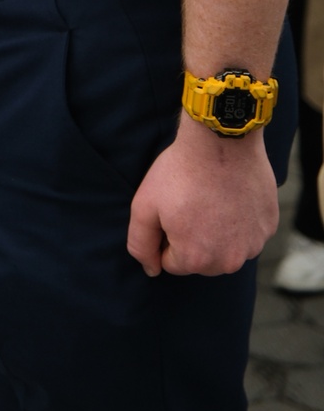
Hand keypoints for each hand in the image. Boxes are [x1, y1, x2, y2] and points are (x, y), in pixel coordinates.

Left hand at [127, 115, 278, 276]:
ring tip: (210, 198)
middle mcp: (228, 261)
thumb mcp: (144, 205)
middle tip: (191, 203)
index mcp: (196, 260)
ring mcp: (253, 244)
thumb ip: (140, 244)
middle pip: (201, 260)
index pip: (172, 262)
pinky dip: (239, 220)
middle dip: (192, 238)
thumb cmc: (180, 171)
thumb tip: (152, 269)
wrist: (219, 140)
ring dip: (218, 231)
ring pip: (226, 248)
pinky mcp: (269, 226)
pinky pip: (248, 232)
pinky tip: (231, 195)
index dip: (167, 234)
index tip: (172, 209)